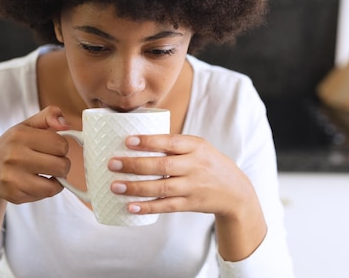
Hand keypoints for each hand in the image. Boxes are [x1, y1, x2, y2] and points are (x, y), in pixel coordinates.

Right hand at [0, 105, 70, 203]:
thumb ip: (48, 116)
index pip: (61, 145)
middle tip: (52, 163)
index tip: (53, 149)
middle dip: (62, 165)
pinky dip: (46, 190)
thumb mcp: (27, 125)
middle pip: (61, 165)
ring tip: (48, 174)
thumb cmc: (12, 147)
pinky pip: (44, 195)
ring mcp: (13, 177)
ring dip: (57, 180)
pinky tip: (37, 182)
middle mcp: (14, 155)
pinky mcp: (14, 194)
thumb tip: (65, 124)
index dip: (62, 147)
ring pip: (55, 184)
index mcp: (20, 134)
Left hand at [107, 134, 250, 216]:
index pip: (170, 142)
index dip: (149, 141)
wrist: (236, 192)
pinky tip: (131, 206)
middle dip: (135, 165)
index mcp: (196, 146)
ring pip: (162, 187)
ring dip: (136, 187)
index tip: (127, 141)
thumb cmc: (208, 164)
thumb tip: (135, 141)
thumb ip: (174, 145)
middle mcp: (195, 166)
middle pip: (162, 165)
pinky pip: (166, 206)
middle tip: (112, 163)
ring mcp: (193, 187)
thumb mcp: (199, 148)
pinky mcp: (191, 204)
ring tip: (115, 186)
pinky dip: (148, 207)